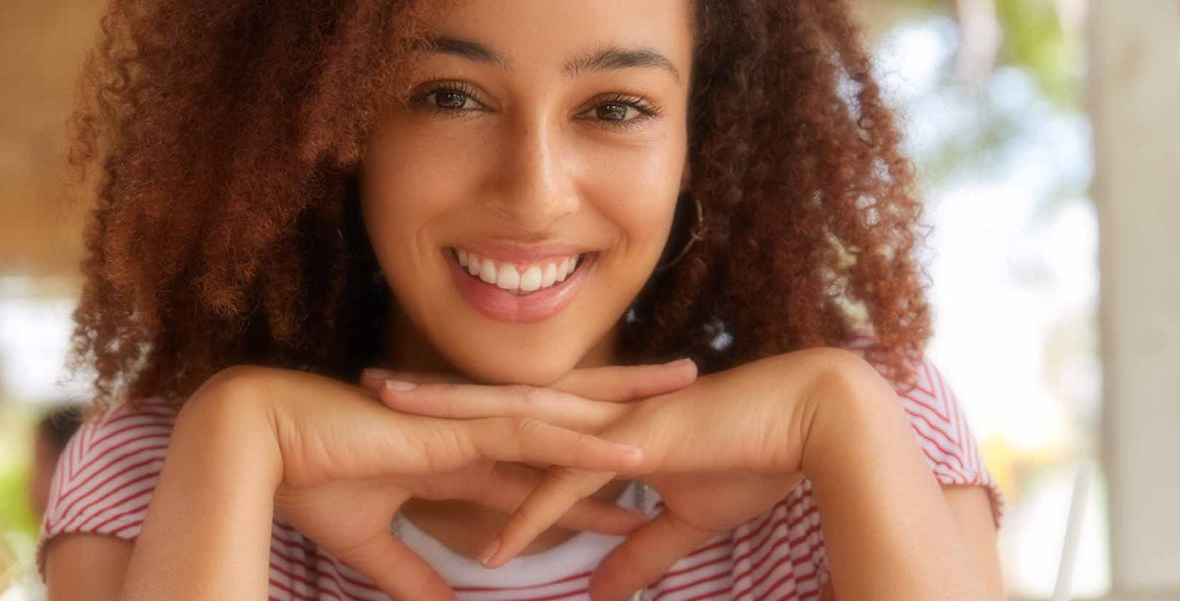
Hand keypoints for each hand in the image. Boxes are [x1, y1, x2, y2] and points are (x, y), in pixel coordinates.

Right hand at [196, 366, 649, 600]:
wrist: (261, 447)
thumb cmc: (307, 483)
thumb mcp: (372, 545)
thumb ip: (413, 574)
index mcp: (458, 454)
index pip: (542, 466)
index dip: (593, 475)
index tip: (645, 482)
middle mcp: (474, 431)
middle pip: (568, 416)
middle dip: (627, 407)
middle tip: (690, 392)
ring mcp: (468, 423)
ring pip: (563, 410)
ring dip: (624, 406)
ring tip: (684, 397)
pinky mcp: (455, 428)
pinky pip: (530, 432)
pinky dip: (581, 438)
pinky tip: (627, 444)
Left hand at [370, 349, 859, 600]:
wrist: (811, 426)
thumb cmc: (750, 459)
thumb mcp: (684, 521)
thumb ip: (637, 554)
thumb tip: (604, 595)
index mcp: (598, 421)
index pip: (513, 411)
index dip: (462, 409)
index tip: (408, 410)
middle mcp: (594, 414)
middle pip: (496, 401)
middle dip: (433, 396)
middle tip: (368, 387)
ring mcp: (612, 426)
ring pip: (516, 422)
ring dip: (456, 426)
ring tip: (393, 424)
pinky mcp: (639, 448)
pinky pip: (571, 488)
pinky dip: (531, 519)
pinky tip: (492, 549)